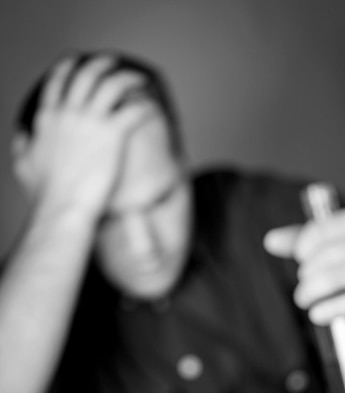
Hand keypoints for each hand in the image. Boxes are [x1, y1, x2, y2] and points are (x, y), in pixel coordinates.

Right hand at [12, 55, 148, 220]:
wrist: (62, 208)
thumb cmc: (45, 195)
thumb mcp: (24, 164)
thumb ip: (22, 145)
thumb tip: (23, 134)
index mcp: (48, 118)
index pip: (57, 82)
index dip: (68, 67)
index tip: (77, 61)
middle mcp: (68, 113)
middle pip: (86, 75)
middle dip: (101, 64)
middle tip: (113, 63)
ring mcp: (90, 121)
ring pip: (112, 84)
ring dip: (127, 77)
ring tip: (138, 79)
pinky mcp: (111, 134)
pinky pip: (132, 109)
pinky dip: (143, 104)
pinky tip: (150, 107)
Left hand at [263, 207, 344, 324]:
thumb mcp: (332, 247)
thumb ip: (300, 241)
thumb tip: (270, 240)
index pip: (318, 231)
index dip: (302, 249)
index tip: (301, 259)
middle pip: (322, 257)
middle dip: (305, 276)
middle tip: (304, 288)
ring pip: (330, 279)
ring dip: (309, 294)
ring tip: (304, 301)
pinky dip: (327, 310)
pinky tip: (318, 314)